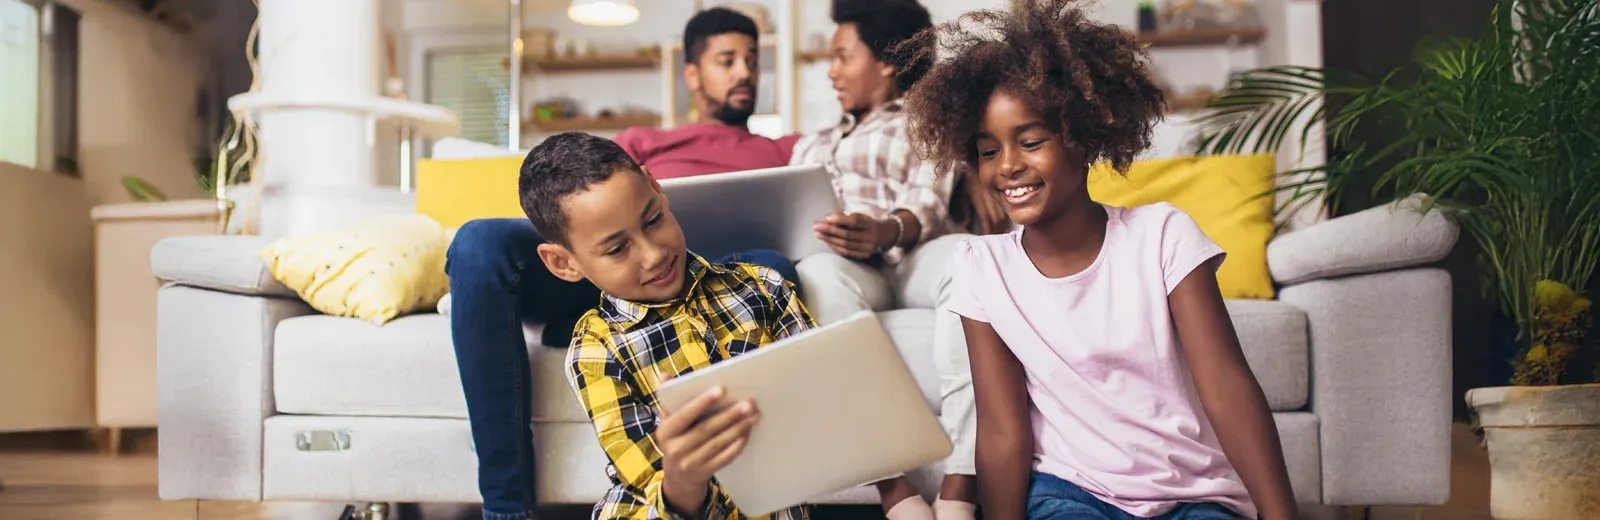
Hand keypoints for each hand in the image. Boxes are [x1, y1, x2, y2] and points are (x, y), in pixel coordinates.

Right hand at [657, 385, 760, 515]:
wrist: (678, 477)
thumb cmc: (676, 439)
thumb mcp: (668, 421)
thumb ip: (670, 398)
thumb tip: (666, 374)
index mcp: (666, 432)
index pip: (685, 415)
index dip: (702, 402)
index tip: (721, 389)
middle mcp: (675, 449)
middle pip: (706, 429)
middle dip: (729, 415)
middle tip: (748, 403)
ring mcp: (690, 463)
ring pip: (718, 443)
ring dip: (738, 428)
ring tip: (754, 415)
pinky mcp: (704, 473)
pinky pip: (724, 457)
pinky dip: (737, 445)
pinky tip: (748, 432)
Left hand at [814, 213, 891, 258]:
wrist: (881, 234)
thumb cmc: (864, 223)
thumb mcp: (859, 215)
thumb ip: (845, 217)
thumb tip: (828, 218)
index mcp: (868, 223)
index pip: (854, 221)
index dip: (840, 220)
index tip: (827, 217)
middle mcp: (869, 236)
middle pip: (847, 234)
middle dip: (829, 230)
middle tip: (816, 226)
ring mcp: (867, 247)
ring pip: (845, 245)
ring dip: (829, 239)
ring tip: (818, 234)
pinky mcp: (863, 255)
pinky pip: (846, 252)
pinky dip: (834, 247)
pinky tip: (826, 241)